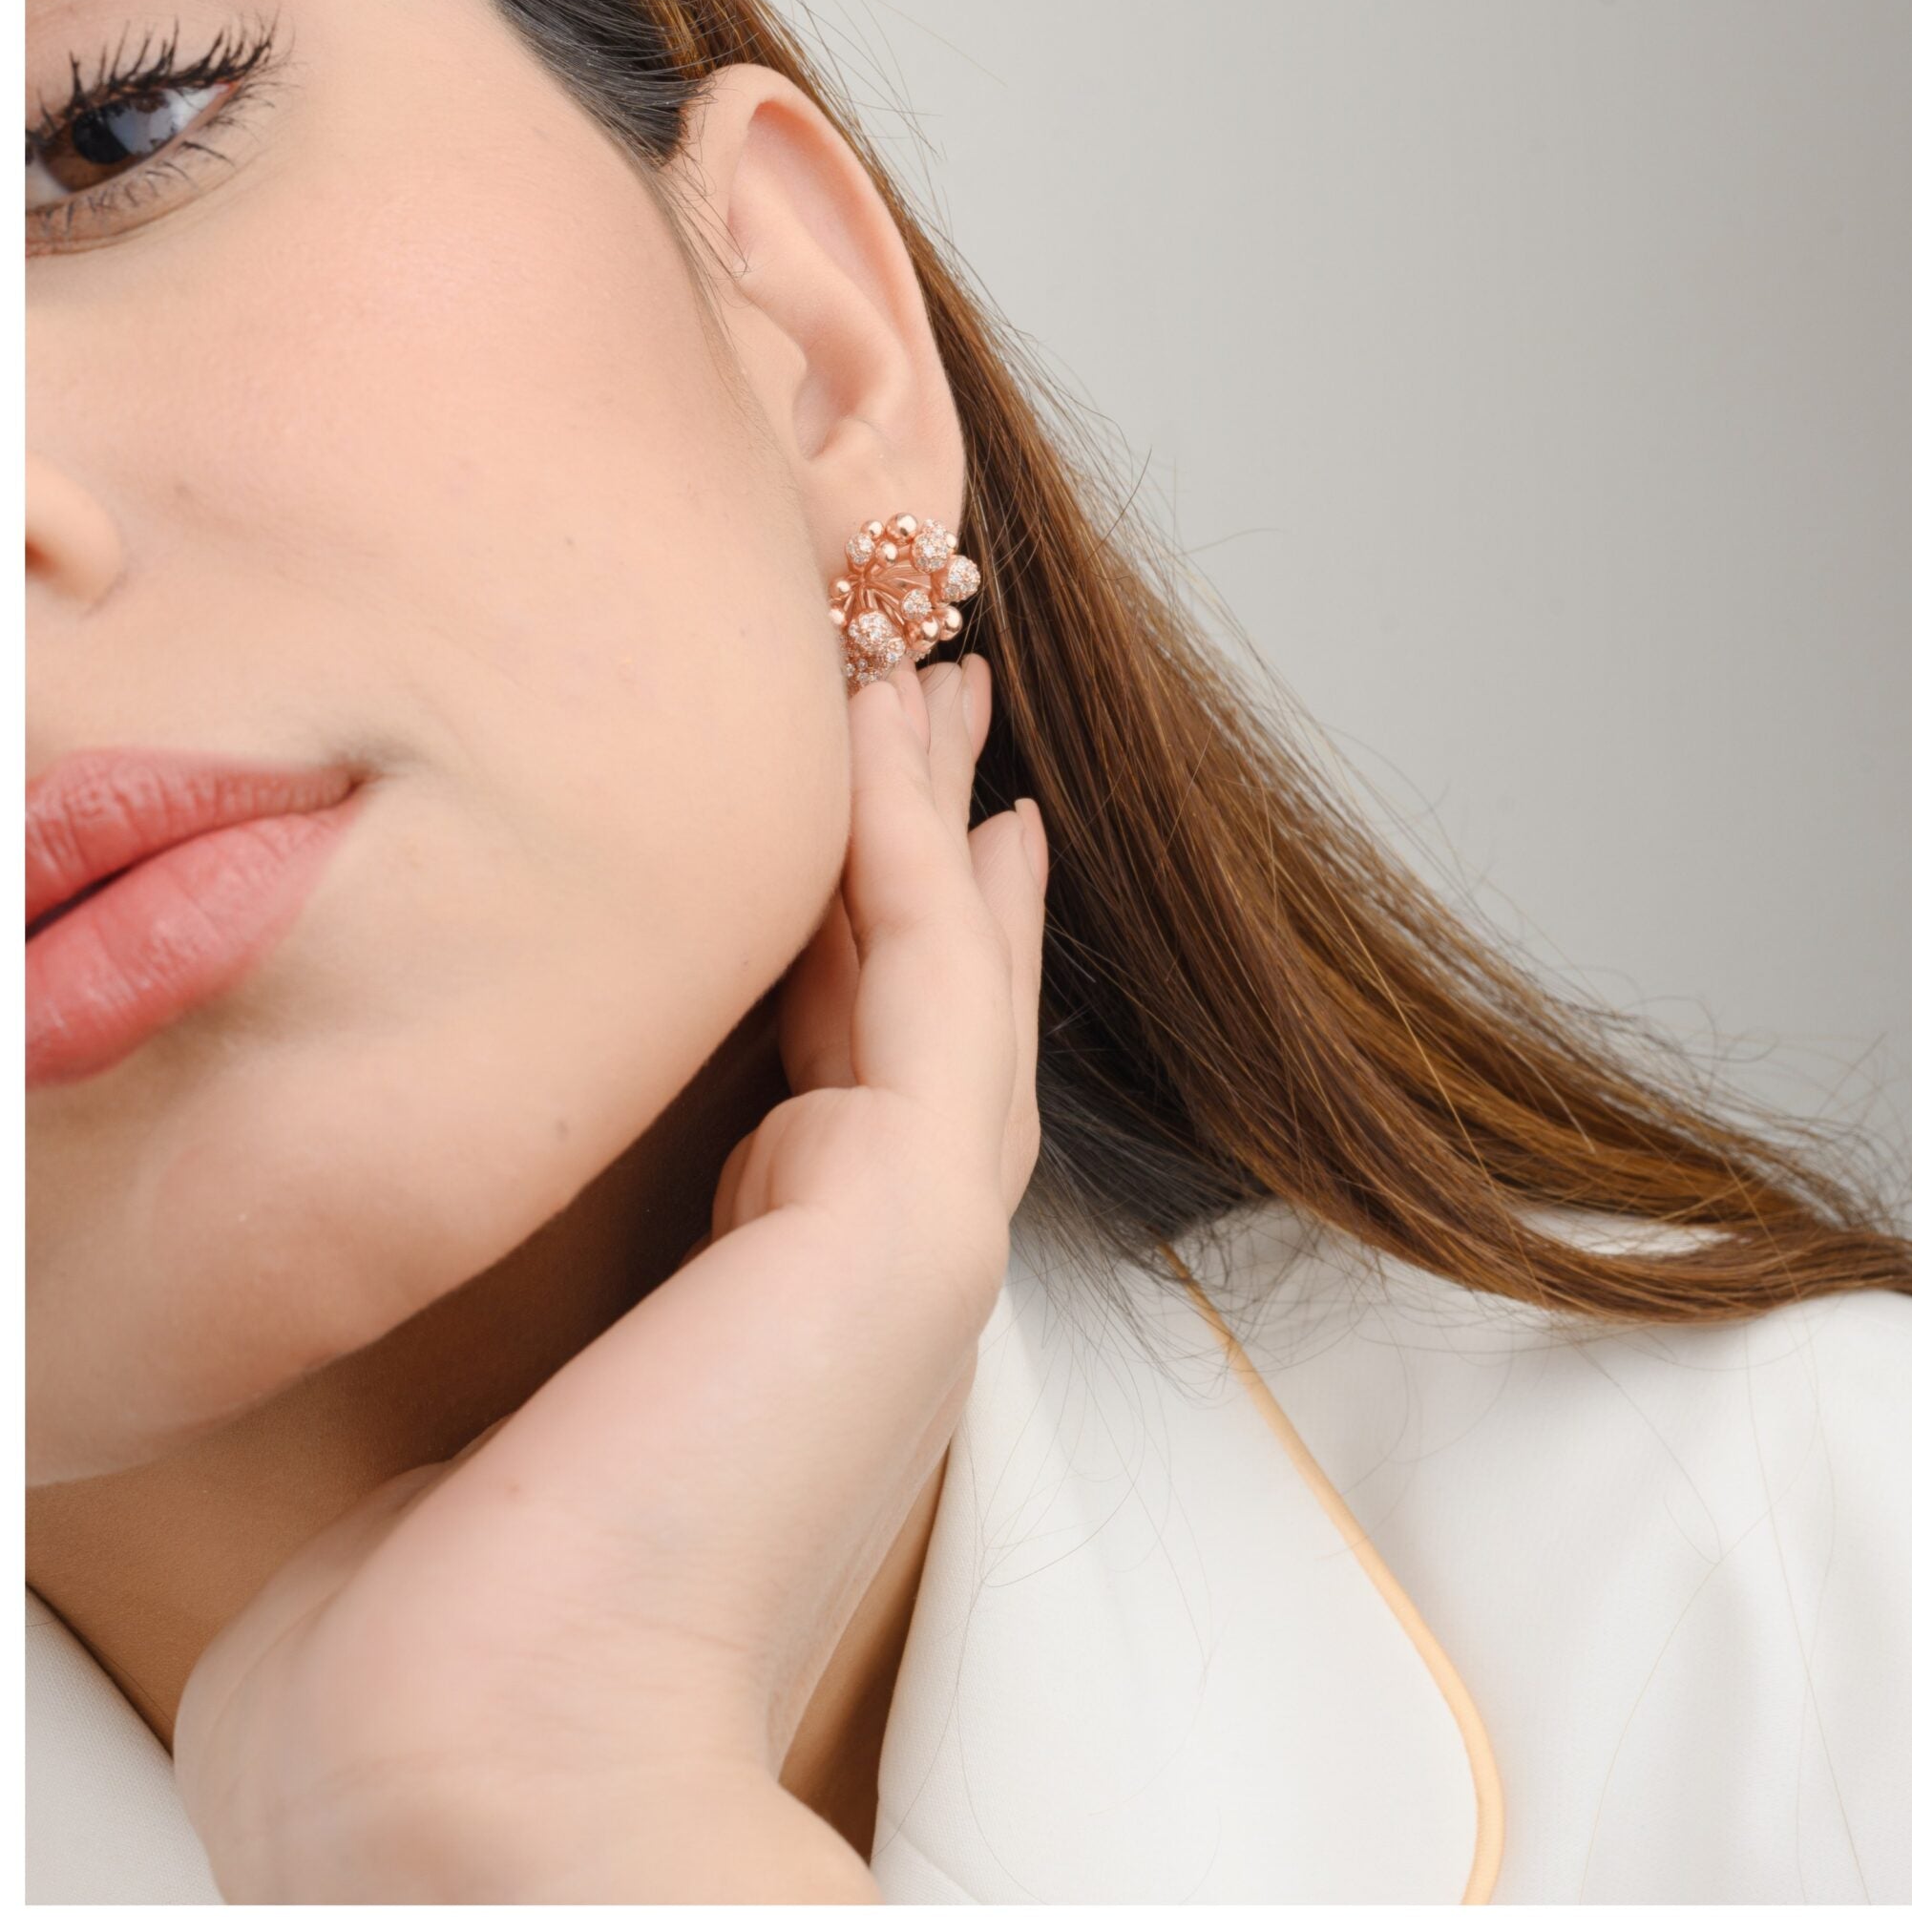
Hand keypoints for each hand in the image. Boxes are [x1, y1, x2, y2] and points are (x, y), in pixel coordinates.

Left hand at [171, 653, 1048, 1899]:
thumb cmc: (456, 1651)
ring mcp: (909, 1236)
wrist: (500, 1775)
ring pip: (940, 968)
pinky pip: (918, 971)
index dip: (884, 947)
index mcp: (788, 1317)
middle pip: (924, 1003)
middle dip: (927, 848)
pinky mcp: (905, 1212)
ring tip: (925, 679)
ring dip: (928, 812)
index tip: (907, 841)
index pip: (854, 1079)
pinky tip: (892, 734)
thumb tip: (429, 1230)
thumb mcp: (486, 1423)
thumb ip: (518, 1320)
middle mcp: (873, 1266)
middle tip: (935, 708)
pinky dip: (907, 842)